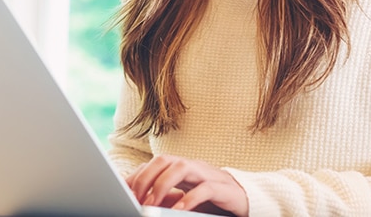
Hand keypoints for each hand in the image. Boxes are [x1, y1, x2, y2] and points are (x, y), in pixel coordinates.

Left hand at [126, 155, 247, 215]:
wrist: (245, 200)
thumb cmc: (210, 198)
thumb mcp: (183, 196)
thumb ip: (163, 195)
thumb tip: (137, 196)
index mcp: (180, 167)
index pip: (154, 164)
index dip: (138, 176)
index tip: (124, 192)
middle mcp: (192, 166)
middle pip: (164, 160)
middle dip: (146, 177)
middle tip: (135, 198)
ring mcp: (208, 174)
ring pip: (182, 168)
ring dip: (163, 185)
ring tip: (152, 203)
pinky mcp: (223, 188)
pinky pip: (205, 189)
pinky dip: (189, 199)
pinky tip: (178, 210)